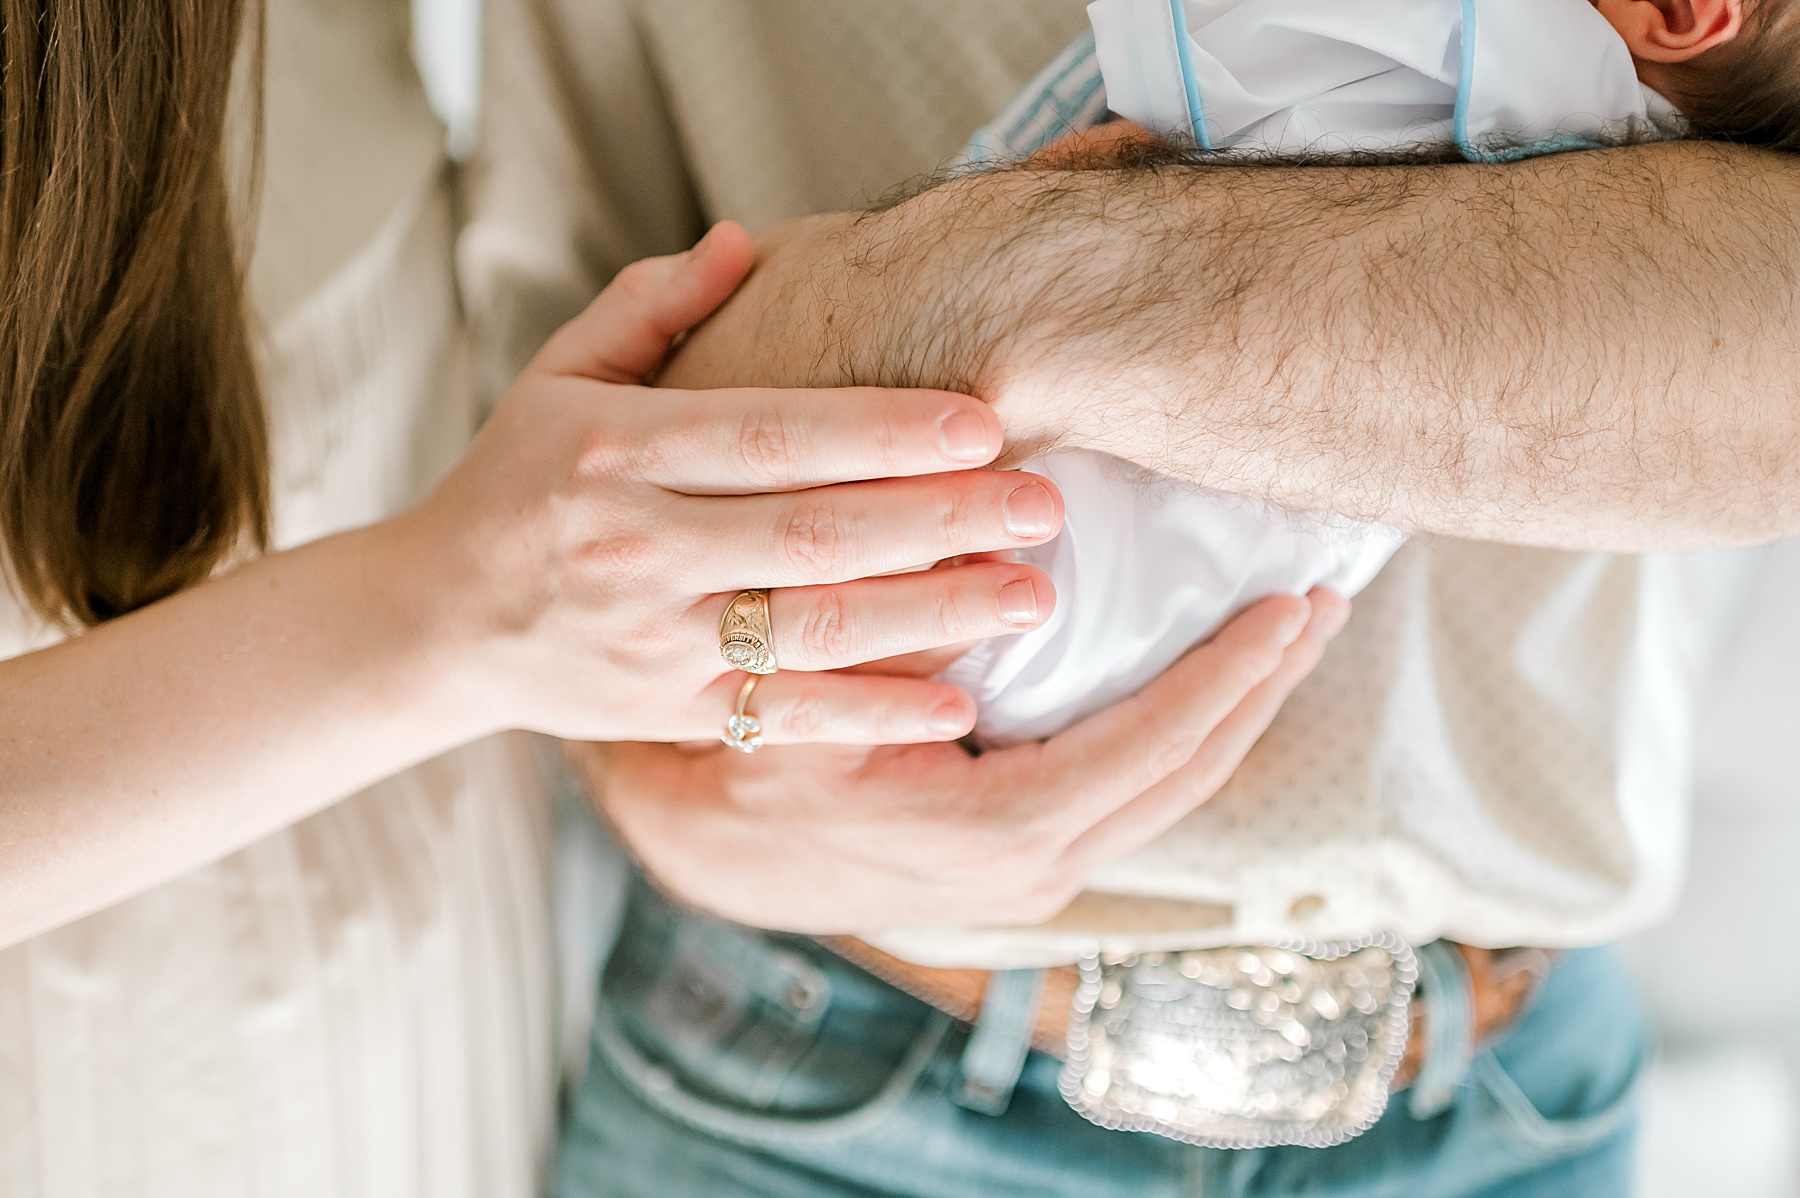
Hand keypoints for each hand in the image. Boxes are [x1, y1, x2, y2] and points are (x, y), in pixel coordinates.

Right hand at [388, 222, 1063, 743]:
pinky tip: (959, 704)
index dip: (882, 429)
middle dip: (941, 520)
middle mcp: (637, 546)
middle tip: (1045, 505)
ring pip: (814, 631)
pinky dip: (872, 717)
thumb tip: (747, 243)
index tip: (984, 422)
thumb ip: (650, 307)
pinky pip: (786, 719)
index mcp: (615, 449)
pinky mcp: (671, 713)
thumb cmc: (514, 483)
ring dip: (933, 616)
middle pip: (814, 534)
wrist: (434, 622)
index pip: (772, 434)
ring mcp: (655, 640)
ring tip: (1032, 595)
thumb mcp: (557, 375)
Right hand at [576, 589, 1349, 930]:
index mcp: (997, 832)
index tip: (1290, 604)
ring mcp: (1033, 878)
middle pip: (1186, 776)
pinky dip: (1184, 736)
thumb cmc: (751, 764)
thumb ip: (905, 631)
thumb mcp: (812, 697)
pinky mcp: (1025, 864)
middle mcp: (1033, 870)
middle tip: (1319, 603)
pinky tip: (1209, 684)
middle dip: (1261, 690)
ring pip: (1169, 794)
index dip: (1231, 674)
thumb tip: (1004, 556)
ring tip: (1287, 636)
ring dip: (1235, 713)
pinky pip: (1132, 797)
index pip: (1155, 748)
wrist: (708, 849)